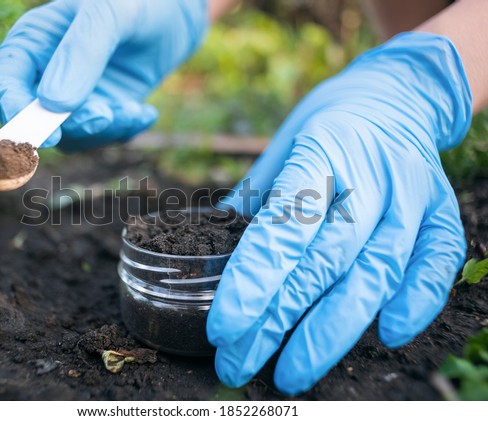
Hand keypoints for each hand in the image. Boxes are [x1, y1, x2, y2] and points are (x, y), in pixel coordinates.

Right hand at [0, 0, 207, 150]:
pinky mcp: (102, 112)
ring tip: (135, 109)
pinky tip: (145, 113)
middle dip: (72, 127)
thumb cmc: (138, 1)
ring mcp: (74, 97)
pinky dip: (124, 131)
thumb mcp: (110, 13)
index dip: (16, 114)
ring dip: (105, 131)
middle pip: (37, 120)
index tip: (46, 136)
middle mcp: (46, 74)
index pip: (3, 83)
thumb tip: (54, 104)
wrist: (176, 15)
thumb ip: (81, 51)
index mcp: (32, 42)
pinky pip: (103, 137)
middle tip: (106, 116)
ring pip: (72, 137)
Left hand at [207, 32, 471, 393]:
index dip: (254, 281)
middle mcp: (371, 176)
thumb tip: (213, 254)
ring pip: (376, 273)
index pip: (286, 226)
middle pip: (324, 261)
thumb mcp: (282, 150)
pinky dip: (418, 301)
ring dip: (333, 331)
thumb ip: (255, 202)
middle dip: (278, 320)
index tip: (224, 328)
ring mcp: (412, 196)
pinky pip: (436, 262)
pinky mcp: (443, 212)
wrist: (394, 96)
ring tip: (291, 372)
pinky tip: (386, 335)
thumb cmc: (325, 127)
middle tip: (238, 362)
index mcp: (320, 152)